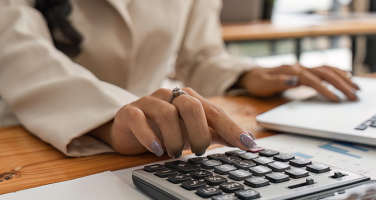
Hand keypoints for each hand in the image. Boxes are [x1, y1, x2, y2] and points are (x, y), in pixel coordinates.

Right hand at [91, 87, 255, 157]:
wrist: (127, 128)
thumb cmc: (163, 129)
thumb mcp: (192, 132)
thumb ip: (217, 133)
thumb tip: (247, 140)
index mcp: (189, 98)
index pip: (215, 112)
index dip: (232, 128)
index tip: (248, 144)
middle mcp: (170, 96)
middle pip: (192, 107)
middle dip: (199, 133)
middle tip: (197, 151)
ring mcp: (149, 102)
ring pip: (167, 113)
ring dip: (175, 138)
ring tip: (173, 153)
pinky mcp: (129, 112)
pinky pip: (140, 119)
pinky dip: (150, 136)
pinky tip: (156, 149)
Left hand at [237, 64, 359, 101]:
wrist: (252, 74)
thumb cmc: (257, 82)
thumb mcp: (263, 84)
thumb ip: (278, 82)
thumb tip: (295, 81)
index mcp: (291, 71)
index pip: (312, 80)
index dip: (325, 89)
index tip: (337, 100)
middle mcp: (300, 67)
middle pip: (325, 73)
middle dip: (342, 85)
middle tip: (355, 96)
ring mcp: (304, 68)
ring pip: (328, 70)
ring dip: (344, 78)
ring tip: (357, 88)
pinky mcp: (306, 71)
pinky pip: (326, 70)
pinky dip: (339, 73)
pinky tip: (349, 78)